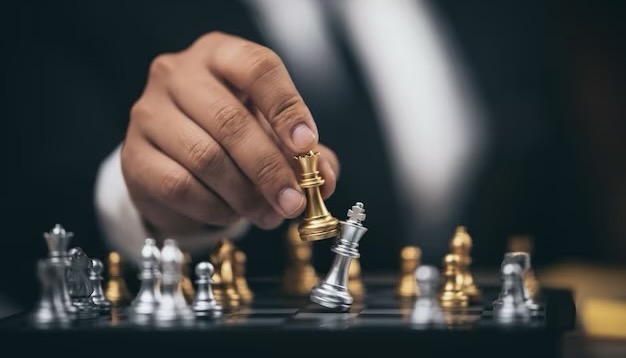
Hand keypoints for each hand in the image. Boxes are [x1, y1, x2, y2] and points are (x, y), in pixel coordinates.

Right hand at [121, 32, 339, 234]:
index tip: (307, 146)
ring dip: (246, 195)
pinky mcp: (134, 156)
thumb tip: (324, 180)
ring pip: (205, 158)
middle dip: (270, 168)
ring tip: (269, 215)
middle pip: (230, 120)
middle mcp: (178, 74)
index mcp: (220, 55)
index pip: (257, 68)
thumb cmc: (232, 135)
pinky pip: (180, 187)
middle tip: (293, 202)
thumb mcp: (272, 133)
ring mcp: (150, 113)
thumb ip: (305, 155)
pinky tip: (231, 212)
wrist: (174, 155)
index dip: (287, 108)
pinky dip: (215, 208)